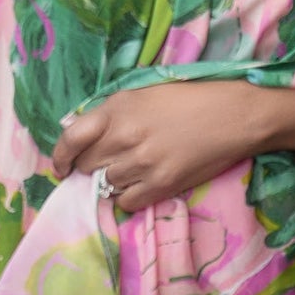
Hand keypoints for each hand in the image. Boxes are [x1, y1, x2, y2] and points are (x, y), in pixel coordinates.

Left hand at [51, 82, 271, 214]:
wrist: (235, 114)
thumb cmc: (191, 97)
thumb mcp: (143, 92)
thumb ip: (111, 112)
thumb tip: (82, 134)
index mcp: (117, 109)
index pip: (70, 138)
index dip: (59, 156)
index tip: (61, 167)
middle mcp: (124, 137)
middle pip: (88, 165)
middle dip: (92, 167)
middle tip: (109, 163)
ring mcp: (141, 163)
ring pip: (107, 185)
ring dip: (113, 181)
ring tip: (134, 170)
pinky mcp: (161, 185)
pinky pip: (126, 203)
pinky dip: (128, 198)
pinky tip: (142, 185)